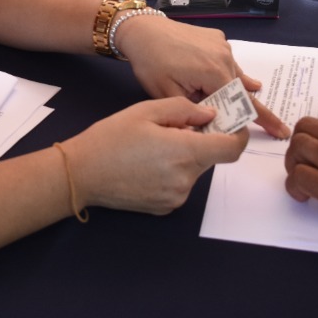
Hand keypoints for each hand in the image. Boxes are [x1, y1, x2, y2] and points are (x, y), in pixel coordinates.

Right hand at [63, 97, 246, 213]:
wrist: (81, 174)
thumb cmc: (110, 138)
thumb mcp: (146, 111)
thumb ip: (184, 110)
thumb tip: (210, 115)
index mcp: (184, 153)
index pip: (231, 149)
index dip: (237, 134)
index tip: (231, 124)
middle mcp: (186, 180)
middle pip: (210, 157)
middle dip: (200, 140)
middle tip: (173, 128)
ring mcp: (176, 197)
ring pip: (194, 170)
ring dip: (184, 156)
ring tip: (153, 146)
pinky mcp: (165, 207)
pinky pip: (180, 184)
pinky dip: (172, 172)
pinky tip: (147, 164)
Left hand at [116, 13, 288, 137]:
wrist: (142, 29)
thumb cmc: (151, 63)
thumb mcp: (168, 94)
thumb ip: (194, 112)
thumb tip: (213, 125)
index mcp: (214, 73)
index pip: (243, 103)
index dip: (262, 119)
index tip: (281, 131)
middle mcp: (225, 57)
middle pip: (241, 90)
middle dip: (248, 108)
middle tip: (270, 126)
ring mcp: (222, 45)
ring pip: (235, 75)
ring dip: (235, 90)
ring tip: (248, 102)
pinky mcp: (217, 38)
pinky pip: (228, 62)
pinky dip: (229, 74)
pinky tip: (241, 82)